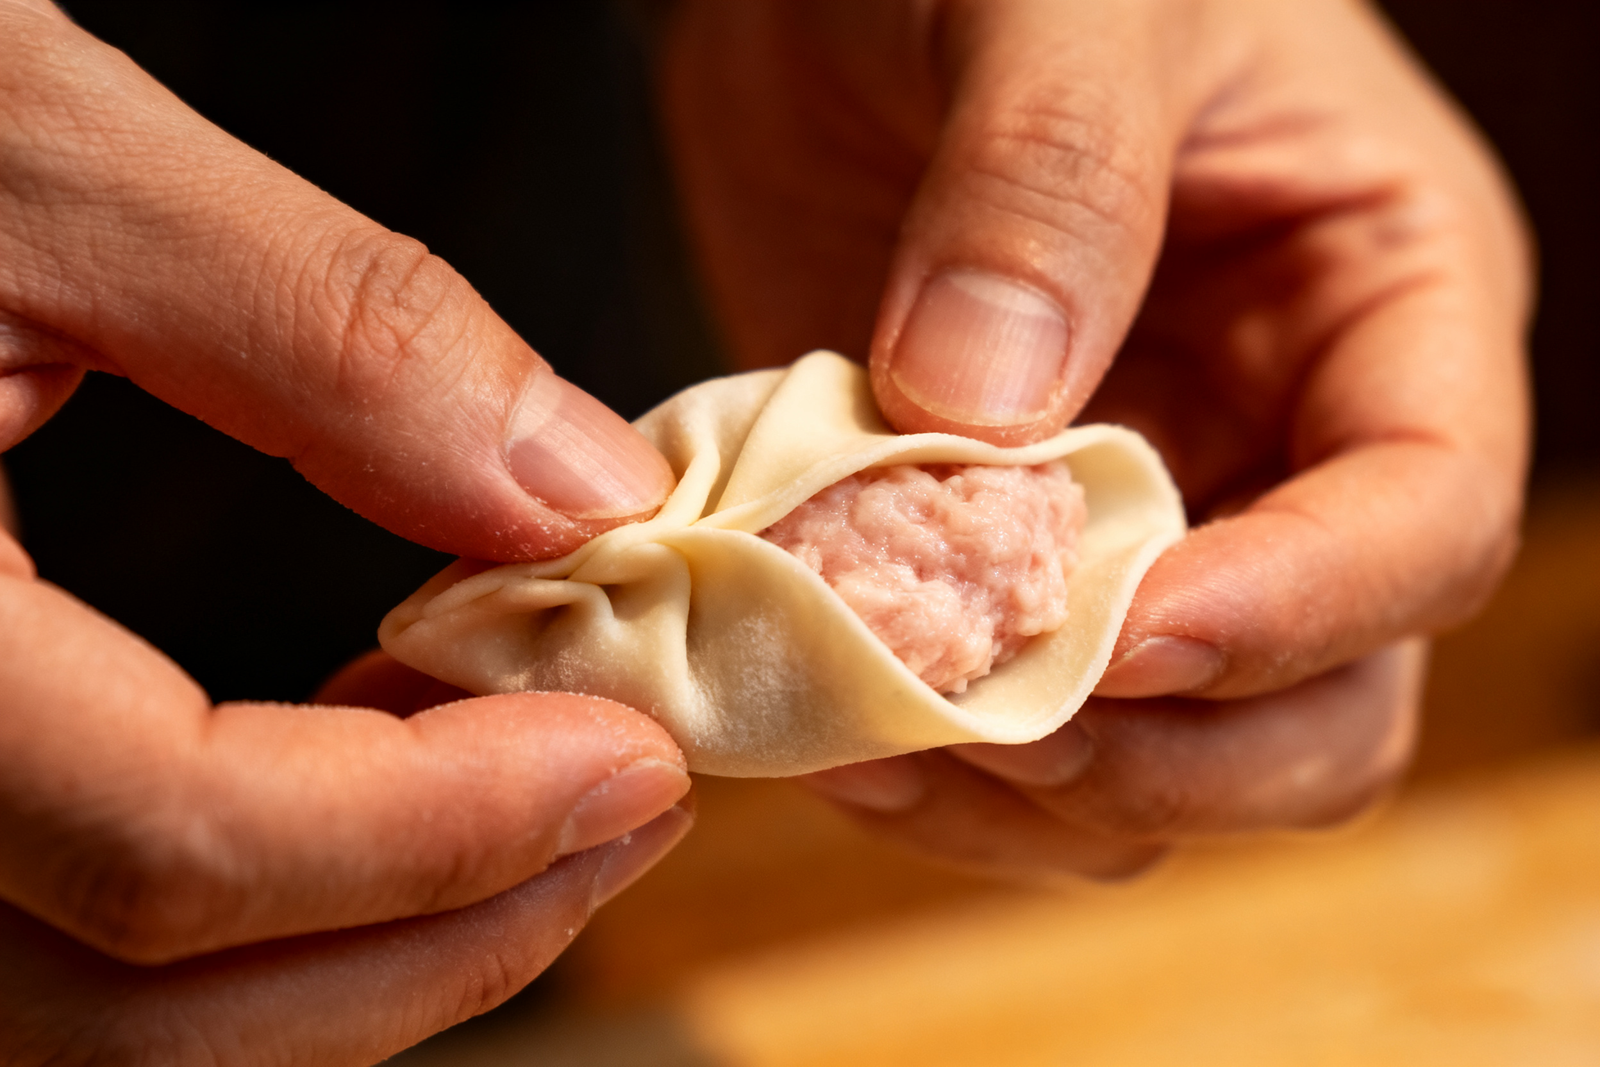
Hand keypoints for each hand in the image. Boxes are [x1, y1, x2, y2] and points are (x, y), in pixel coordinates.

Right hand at [0, 2, 688, 1059]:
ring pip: (120, 1023)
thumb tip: (580, 492)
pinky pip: (82, 941)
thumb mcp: (45, 164)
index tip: (638, 751)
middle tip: (635, 807)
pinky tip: (376, 773)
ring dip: (374, 944)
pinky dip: (270, 905)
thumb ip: (330, 332)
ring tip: (548, 798)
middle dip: (449, 933)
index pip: (176, 846)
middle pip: (157, 1012)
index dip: (446, 832)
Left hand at [662, 0, 1528, 876]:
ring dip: (1036, 796)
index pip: (1425, 517)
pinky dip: (936, 771)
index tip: (1127, 638)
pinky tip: (831, 726)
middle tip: (990, 728)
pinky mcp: (1002, 568)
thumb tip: (992, 413)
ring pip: (1166, 760)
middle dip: (1169, 752)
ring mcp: (1142, 528)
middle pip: (1322, 704)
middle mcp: (1282, 446)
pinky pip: (1017, 736)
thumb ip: (1051, 182)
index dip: (1301, 610)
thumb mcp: (1059, 1)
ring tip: (875, 746)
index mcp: (1379, 301)